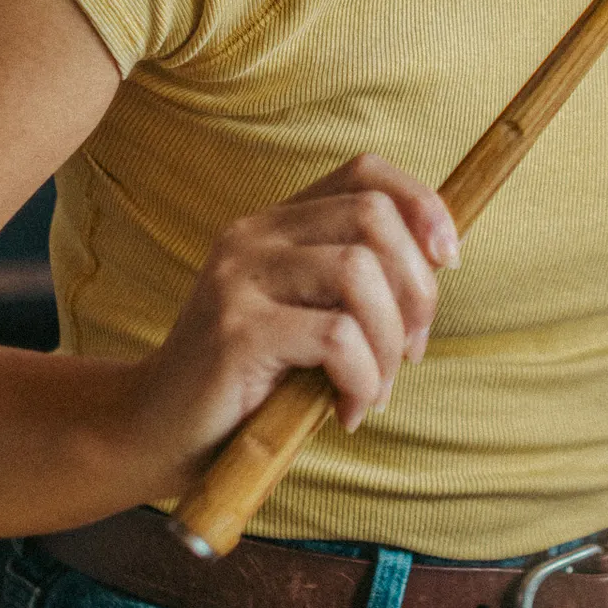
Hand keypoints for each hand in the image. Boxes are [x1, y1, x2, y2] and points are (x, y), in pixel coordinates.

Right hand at [129, 154, 458, 485]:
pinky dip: (362, 378)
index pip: (365, 172)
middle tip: (412, 352)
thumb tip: (441, 262)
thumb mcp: (311, 319)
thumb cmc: (252, 384)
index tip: (449, 260)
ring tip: (375, 389)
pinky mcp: (236, 330)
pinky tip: (346, 409)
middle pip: (374, 219)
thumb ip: (360, 287)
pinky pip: (337, 338)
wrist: (158, 435)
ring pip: (360, 274)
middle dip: (418, 290)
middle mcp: (254, 236)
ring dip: (390, 343)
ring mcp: (239, 278)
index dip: (422, 205)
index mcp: (276, 225)